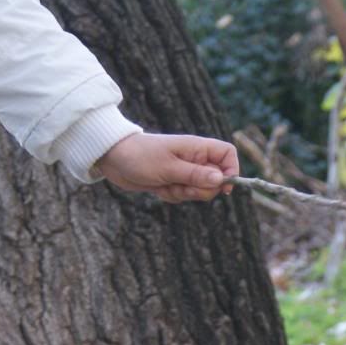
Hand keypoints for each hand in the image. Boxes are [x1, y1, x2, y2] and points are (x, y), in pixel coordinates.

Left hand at [97, 133, 238, 201]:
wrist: (114, 158)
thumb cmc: (140, 157)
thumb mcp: (168, 168)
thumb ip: (195, 175)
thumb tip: (221, 180)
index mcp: (197, 148)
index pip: (227, 154)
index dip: (231, 170)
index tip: (224, 188)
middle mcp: (195, 159)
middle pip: (215, 180)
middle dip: (199, 190)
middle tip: (180, 185)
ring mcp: (185, 171)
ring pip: (199, 191)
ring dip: (183, 194)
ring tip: (164, 184)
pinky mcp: (175, 182)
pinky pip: (184, 196)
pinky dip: (172, 196)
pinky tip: (158, 188)